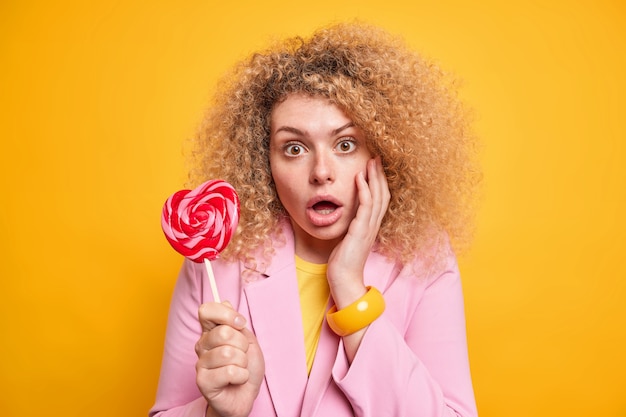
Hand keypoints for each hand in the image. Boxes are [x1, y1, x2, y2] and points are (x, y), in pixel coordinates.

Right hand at [195, 301, 264, 416]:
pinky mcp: (202, 381)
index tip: (240, 324)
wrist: (245, 396)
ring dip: (242, 363)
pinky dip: (241, 376)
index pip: (207, 310)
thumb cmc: (246, 367)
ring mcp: (200, 363)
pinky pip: (230, 372)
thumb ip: (236, 322)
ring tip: (239, 369)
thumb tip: (225, 301)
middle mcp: (202, 345)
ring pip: (229, 353)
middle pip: (224, 332)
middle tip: (242, 355)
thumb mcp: (247, 340)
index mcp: (211, 331)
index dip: (226, 314)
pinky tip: (236, 380)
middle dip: (242, 345)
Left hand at [327, 156, 389, 307]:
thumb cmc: (343, 262)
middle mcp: (373, 225)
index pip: (380, 199)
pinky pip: (366, 206)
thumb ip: (350, 227)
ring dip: (374, 177)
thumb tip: (346, 217)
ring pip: (377, 197)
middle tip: (376, 157)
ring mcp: (369, 228)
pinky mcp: (361, 231)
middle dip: (380, 175)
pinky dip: (364, 190)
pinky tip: (360, 178)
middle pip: (383, 194)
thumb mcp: (348, 239)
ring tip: (371, 161)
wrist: (345, 280)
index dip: (379, 182)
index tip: (374, 167)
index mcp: (371, 226)